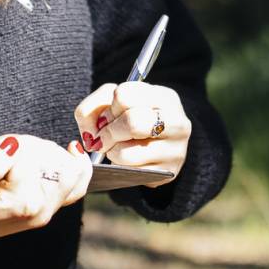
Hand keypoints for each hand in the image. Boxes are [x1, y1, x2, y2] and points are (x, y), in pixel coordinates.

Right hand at [0, 133, 92, 257]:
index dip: (8, 145)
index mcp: (24, 204)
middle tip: (0, 156)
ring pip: (65, 163)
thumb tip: (13, 147)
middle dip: (28, 146)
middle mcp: (41, 210)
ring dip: (41, 151)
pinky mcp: (43, 204)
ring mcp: (45, 209)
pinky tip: (72, 150)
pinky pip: (74, 181)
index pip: (31, 153)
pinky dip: (75, 163)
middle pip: (53, 156)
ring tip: (11, 161)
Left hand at [74, 82, 190, 185]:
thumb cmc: (132, 118)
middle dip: (108, 132)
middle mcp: (178, 122)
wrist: (155, 146)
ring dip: (111, 152)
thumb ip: (92, 108)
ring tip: (116, 147)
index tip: (109, 115)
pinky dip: (119, 167)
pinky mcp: (167, 173)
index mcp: (165, 97)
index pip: (125, 96)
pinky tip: (126, 160)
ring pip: (126, 153)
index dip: (110, 108)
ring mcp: (176, 150)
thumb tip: (90, 133)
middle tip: (104, 137)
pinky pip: (129, 173)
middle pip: (131, 123)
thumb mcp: (113, 103)